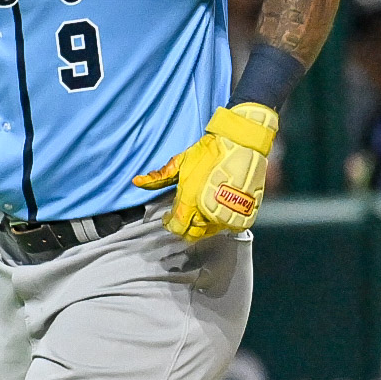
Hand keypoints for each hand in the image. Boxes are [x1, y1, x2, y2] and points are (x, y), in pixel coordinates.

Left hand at [133, 103, 277, 242]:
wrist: (239, 146)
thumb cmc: (208, 153)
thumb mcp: (180, 163)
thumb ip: (158, 177)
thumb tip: (136, 181)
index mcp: (190, 201)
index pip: (176, 227)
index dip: (169, 225)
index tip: (167, 218)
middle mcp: (207, 212)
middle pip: (193, 234)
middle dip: (184, 229)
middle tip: (182, 219)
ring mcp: (227, 214)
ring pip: (209, 232)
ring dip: (201, 227)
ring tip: (197, 215)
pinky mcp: (244, 213)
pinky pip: (228, 228)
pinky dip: (220, 224)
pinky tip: (215, 214)